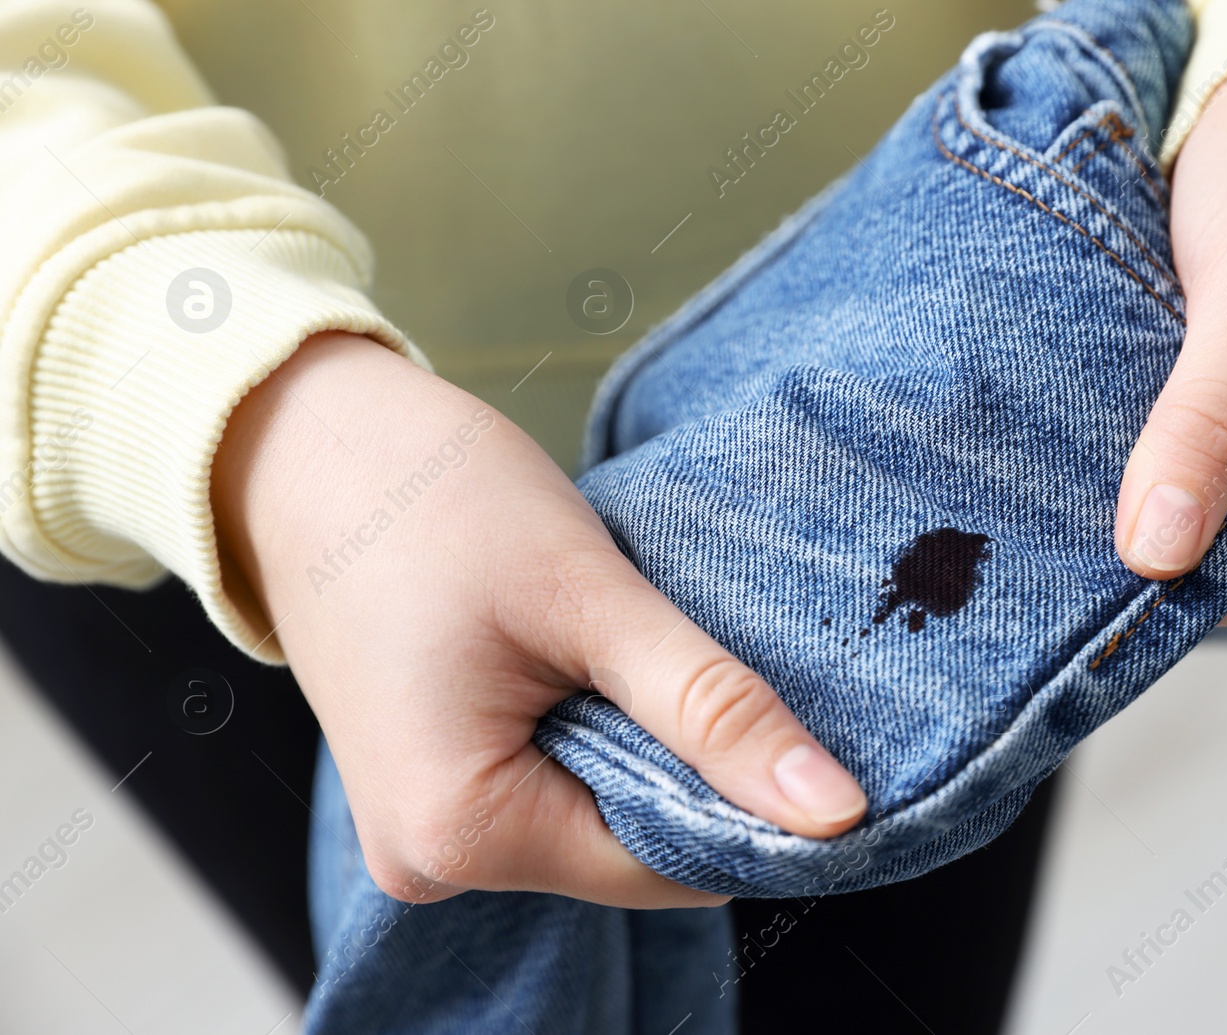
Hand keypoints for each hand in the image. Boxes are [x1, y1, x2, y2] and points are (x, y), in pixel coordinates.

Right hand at [213, 332, 866, 907]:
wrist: (307, 445)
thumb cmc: (431, 502)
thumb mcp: (590, 600)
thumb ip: (712, 711)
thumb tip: (834, 812)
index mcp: (461, 831)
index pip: (669, 866)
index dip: (753, 805)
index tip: (813, 733)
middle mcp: (433, 858)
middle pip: (634, 847)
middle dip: (697, 767)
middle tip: (726, 657)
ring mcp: (426, 826)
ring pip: (602, 812)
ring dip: (651, 743)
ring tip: (647, 646)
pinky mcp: (436, 782)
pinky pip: (558, 782)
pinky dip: (605, 730)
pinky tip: (605, 662)